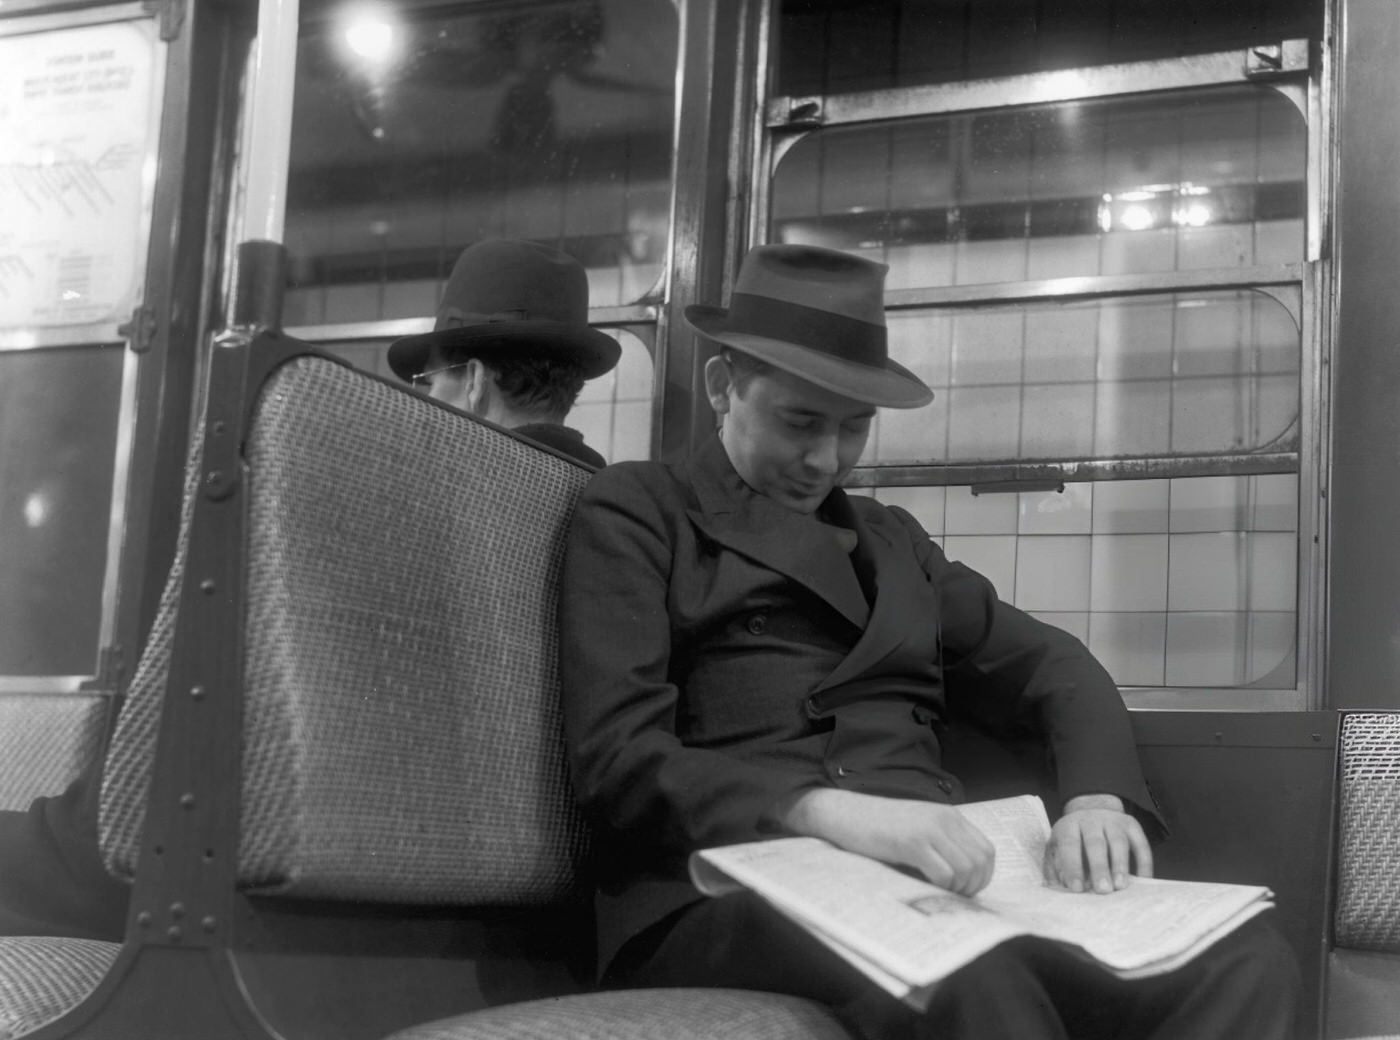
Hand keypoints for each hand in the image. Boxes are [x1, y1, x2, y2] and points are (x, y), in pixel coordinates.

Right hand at [777, 788, 995, 895]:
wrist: (845, 814)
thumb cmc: (878, 826)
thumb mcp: (918, 827)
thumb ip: (941, 843)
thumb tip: (963, 880)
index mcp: (949, 815)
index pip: (987, 850)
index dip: (983, 876)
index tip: (966, 889)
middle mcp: (944, 819)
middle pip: (980, 862)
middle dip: (972, 886)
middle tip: (953, 896)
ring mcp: (929, 830)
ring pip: (965, 870)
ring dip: (956, 889)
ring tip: (938, 891)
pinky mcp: (912, 843)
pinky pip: (944, 874)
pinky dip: (940, 887)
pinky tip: (924, 884)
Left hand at [1044, 793, 1152, 893]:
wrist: (1091, 812)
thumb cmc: (1072, 841)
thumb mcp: (1058, 848)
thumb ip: (1058, 867)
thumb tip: (1064, 888)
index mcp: (1068, 826)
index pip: (1069, 845)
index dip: (1073, 867)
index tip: (1077, 888)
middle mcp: (1090, 820)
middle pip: (1095, 843)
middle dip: (1099, 868)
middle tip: (1102, 890)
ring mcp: (1113, 821)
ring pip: (1118, 842)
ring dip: (1120, 865)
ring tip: (1120, 886)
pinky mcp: (1132, 825)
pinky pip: (1141, 844)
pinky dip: (1143, 863)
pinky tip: (1142, 880)